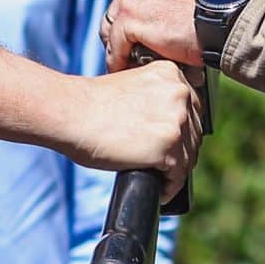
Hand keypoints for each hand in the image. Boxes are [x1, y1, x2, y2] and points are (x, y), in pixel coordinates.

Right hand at [70, 61, 203, 200]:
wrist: (72, 113)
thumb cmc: (93, 104)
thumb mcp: (135, 87)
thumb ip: (157, 99)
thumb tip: (169, 127)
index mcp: (172, 74)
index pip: (191, 109)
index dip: (181, 130)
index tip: (170, 143)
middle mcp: (180, 93)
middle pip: (193, 133)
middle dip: (180, 151)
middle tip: (163, 165)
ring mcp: (176, 121)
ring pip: (188, 155)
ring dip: (175, 170)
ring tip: (160, 179)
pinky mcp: (168, 147)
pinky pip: (178, 176)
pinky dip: (169, 187)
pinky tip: (159, 189)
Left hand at [102, 0, 205, 68]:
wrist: (220, 24)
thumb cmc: (210, 21)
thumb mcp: (184, 7)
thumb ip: (165, 10)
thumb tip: (154, 30)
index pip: (126, 4)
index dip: (126, 28)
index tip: (130, 45)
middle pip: (113, 16)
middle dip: (118, 39)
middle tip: (126, 58)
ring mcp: (132, 0)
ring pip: (110, 31)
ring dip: (118, 51)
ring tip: (125, 67)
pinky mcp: (130, 18)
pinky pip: (116, 46)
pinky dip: (119, 61)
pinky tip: (126, 70)